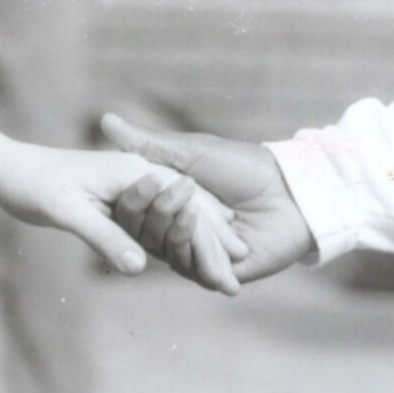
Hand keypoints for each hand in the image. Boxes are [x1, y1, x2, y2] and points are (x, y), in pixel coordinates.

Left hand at [0, 141, 246, 277]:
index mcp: (138, 171)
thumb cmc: (33, 186)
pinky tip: (198, 250)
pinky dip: (187, 233)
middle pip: (192, 212)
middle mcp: (145, 171)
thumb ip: (104, 237)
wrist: (11, 168)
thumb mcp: (66, 212)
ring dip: (207, 242)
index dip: (207, 248)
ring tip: (230, 271)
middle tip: (236, 285)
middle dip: (217, 248)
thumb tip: (139, 267)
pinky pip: (168, 213)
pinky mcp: (130, 190)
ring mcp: (140, 179)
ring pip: (184, 212)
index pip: (185, 212)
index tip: (225, 278)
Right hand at [102, 113, 314, 286]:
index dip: (131, 200)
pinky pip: (194, 269)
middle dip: (155, 213)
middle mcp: (176, 234)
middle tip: (173, 189)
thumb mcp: (190, 151)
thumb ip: (146, 144)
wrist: (289, 189)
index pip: (132, 212)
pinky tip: (205, 232)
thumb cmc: (243, 166)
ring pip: (165, 253)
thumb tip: (104, 119)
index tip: (141, 179)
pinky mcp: (218, 273)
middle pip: (143, 236)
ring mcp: (196, 255)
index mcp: (166, 207)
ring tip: (191, 208)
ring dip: (175, 230)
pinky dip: (195, 250)